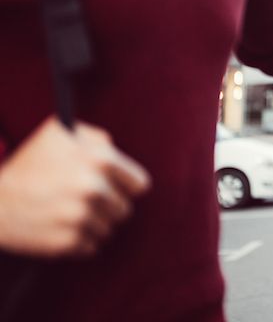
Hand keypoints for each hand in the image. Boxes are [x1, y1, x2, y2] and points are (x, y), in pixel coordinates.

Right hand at [0, 116, 150, 257]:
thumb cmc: (28, 163)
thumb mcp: (61, 132)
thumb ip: (96, 138)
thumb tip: (116, 152)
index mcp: (100, 159)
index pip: (139, 184)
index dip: (126, 186)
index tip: (117, 190)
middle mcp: (94, 188)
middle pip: (124, 209)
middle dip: (107, 206)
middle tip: (83, 202)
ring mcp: (81, 216)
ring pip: (108, 229)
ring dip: (92, 224)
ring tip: (66, 213)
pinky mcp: (68, 242)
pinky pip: (91, 246)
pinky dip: (78, 240)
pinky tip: (58, 227)